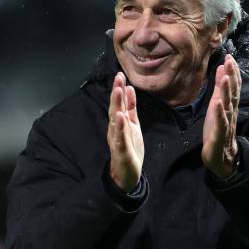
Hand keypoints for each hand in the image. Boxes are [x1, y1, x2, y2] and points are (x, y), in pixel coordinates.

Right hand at [107, 72, 143, 191]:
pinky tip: (120, 116)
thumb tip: (130, 89)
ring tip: (118, 90)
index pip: (119, 104)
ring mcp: (118, 139)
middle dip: (116, 92)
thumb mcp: (133, 126)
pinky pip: (120, 137)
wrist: (127, 174)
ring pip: (116, 120)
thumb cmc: (130, 149)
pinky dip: (120, 126)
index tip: (121, 74)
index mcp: (121, 123)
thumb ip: (131, 108)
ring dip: (116, 105)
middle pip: (115, 107)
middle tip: (118, 76)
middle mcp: (116, 129)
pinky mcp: (121, 150)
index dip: (120, 89)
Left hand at [202, 54, 240, 178]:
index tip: (230, 57)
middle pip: (233, 93)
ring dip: (227, 92)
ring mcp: (226, 124)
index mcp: (229, 107)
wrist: (221, 158)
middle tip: (230, 61)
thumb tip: (221, 69)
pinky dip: (220, 113)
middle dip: (231, 77)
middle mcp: (230, 114)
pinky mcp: (219, 135)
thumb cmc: (218, 131)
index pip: (233, 88)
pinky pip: (221, 123)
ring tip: (225, 77)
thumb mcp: (217, 108)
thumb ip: (220, 89)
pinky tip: (218, 103)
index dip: (232, 72)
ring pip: (228, 106)